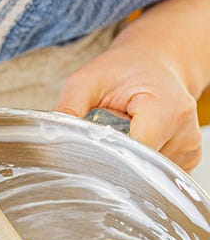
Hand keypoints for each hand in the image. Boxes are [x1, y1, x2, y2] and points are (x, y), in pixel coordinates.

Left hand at [57, 41, 202, 170]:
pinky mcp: (188, 159)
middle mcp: (185, 131)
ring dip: (128, 159)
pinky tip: (137, 140)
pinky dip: (140, 163)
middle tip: (107, 134)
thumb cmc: (122, 72)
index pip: (134, 154)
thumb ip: (69, 108)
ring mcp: (189, 149)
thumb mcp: (87, 80)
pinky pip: (156, 175)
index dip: (107, 157)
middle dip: (115, 158)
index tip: (91, 149)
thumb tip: (50, 138)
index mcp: (167, 108)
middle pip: (139, 168)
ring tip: (126, 131)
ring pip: (146, 174)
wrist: (153, 64)